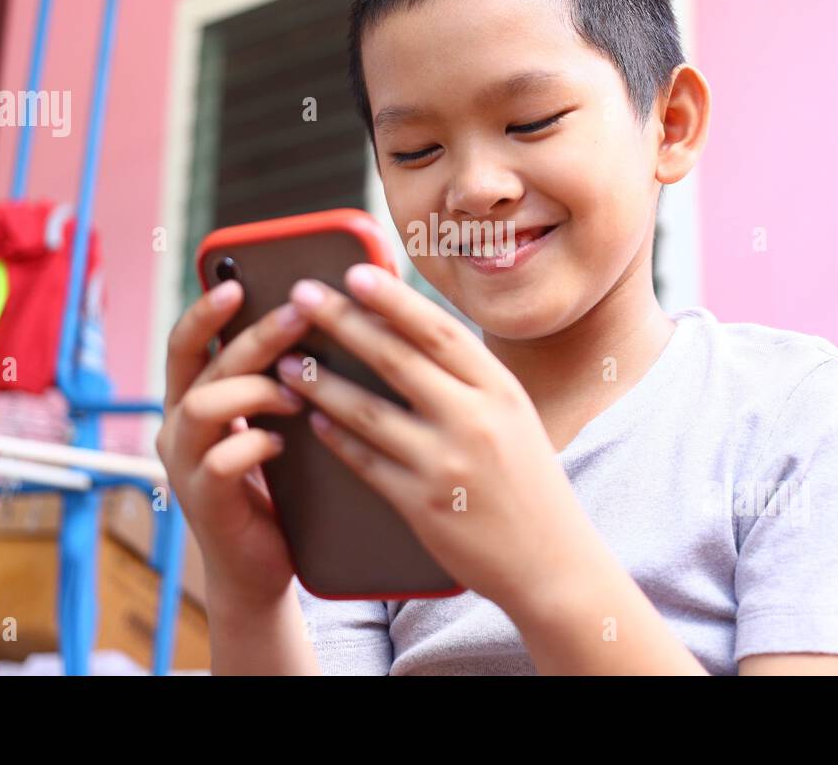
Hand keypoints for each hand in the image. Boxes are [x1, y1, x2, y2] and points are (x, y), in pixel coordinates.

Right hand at [155, 279, 311, 608]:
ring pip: (204, 404)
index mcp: (190, 401)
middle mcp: (176, 427)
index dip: (204, 311)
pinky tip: (284, 445)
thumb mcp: (271, 423)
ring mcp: (183, 465)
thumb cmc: (274, 485)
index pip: (184, 343)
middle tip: (297, 316)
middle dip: (253, 336)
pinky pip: (221, 460)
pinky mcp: (202, 501)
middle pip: (203, 364)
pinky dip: (257, 444)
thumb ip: (276, 381)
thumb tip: (318, 324)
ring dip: (257, 390)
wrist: (259, 566)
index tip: (235, 281)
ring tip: (299, 395)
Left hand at [277, 265, 601, 613]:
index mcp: (501, 390)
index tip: (354, 273)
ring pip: (368, 411)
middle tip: (300, 296)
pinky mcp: (423, 506)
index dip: (393, 299)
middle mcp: (476, 420)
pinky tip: (314, 419)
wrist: (552, 563)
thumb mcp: (514, 416)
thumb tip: (408, 332)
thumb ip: (468, 380)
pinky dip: (336, 438)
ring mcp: (447, 464)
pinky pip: (366, 463)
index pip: (438, 331)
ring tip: (285, 361)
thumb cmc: (528, 482)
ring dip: (321, 382)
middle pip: (396, 359)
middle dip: (342, 322)